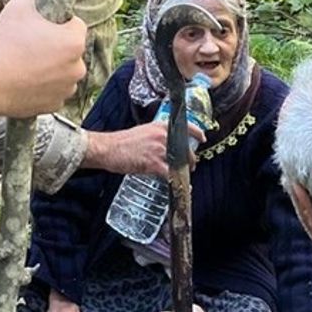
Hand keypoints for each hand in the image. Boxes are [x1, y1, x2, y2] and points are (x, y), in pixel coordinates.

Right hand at [0, 0, 86, 117]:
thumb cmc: (5, 45)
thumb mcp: (17, 6)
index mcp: (74, 42)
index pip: (76, 24)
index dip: (59, 22)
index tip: (43, 26)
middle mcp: (77, 67)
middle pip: (71, 50)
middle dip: (56, 46)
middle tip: (31, 45)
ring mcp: (67, 89)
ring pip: (62, 72)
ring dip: (50, 68)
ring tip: (25, 64)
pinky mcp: (54, 105)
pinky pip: (53, 91)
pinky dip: (43, 86)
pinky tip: (25, 81)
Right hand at [85, 122, 206, 176]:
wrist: (108, 148)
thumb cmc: (121, 142)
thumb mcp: (142, 132)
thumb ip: (155, 137)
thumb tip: (164, 146)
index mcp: (160, 126)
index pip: (186, 127)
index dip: (197, 133)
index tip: (202, 138)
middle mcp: (163, 136)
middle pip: (186, 149)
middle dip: (190, 160)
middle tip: (190, 166)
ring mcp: (159, 149)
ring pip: (180, 163)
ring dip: (184, 172)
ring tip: (184, 177)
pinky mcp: (153, 163)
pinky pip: (170, 174)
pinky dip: (176, 181)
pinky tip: (178, 185)